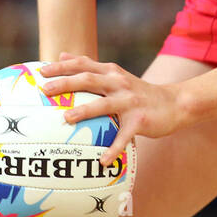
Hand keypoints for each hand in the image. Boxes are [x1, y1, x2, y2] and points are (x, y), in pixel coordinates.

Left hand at [38, 54, 185, 166]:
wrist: (175, 103)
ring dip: (85, 111)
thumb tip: (62, 55)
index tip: (41, 71)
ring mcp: (130, 101)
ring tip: (67, 119)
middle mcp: (119, 83)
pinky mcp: (140, 120)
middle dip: (66, 83)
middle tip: (45, 90)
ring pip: (104, 105)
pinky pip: (125, 136)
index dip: (62, 66)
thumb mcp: (116, 75)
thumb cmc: (138, 92)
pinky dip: (114, 149)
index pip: (84, 64)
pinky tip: (103, 161)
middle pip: (89, 80)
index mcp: (111, 72)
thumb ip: (90, 66)